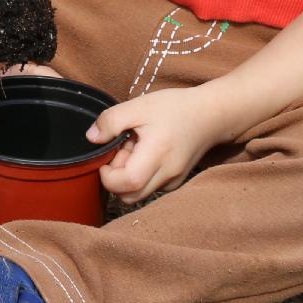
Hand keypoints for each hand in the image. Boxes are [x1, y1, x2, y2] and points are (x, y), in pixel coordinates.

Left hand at [89, 86, 233, 204]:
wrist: (211, 114)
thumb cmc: (176, 107)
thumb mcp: (138, 106)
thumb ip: (111, 121)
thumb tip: (91, 138)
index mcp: (157, 155)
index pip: (126, 184)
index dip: (108, 176)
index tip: (106, 157)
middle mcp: (167, 174)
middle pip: (129, 196)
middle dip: (116, 178)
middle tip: (121, 150)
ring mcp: (173, 181)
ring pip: (139, 194)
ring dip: (128, 177)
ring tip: (135, 149)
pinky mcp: (176, 182)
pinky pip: (150, 188)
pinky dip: (141, 177)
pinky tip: (146, 154)